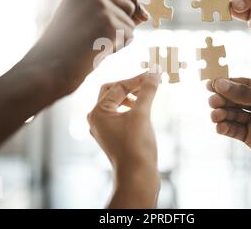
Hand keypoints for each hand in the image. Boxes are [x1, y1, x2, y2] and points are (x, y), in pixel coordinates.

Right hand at [20, 0, 148, 95]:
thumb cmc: (66, 46)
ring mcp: (100, 4)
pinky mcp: (109, 23)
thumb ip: (113, 9)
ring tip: (92, 44)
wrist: (48, 67)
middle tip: (98, 38)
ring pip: (131, 24)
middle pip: (130, 5)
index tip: (137, 16)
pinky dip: (117, 48)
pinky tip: (95, 51)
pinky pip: (129, 37)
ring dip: (118, 38)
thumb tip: (146, 14)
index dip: (133, 1)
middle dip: (123, 24)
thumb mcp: (86, 18)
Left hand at [88, 72, 159, 207]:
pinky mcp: (113, 137)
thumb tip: (153, 73)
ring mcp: (104, 129)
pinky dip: (131, 109)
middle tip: (148, 82)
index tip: (154, 74)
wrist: (137, 177)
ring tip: (146, 96)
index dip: (137, 79)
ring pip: (116, 103)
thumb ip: (147, 91)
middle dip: (131, 86)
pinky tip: (142, 112)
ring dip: (131, 97)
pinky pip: (120, 115)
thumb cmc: (136, 146)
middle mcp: (96, 119)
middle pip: (112, 92)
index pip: (118, 86)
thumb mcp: (142, 114)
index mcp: (98, 112)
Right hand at [207, 77, 250, 182]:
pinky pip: (234, 130)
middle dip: (222, 99)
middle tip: (212, 101)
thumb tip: (221, 84)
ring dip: (221, 114)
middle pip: (235, 99)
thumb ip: (246, 94)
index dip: (226, 84)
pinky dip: (225, 128)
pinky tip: (220, 127)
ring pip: (232, 115)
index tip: (210, 84)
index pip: (244, 84)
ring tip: (215, 115)